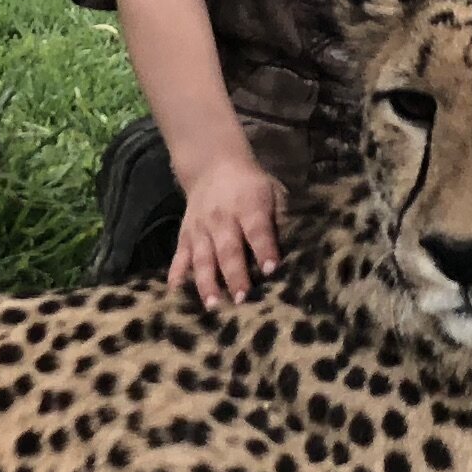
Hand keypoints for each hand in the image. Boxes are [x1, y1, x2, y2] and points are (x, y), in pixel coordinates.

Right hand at [168, 152, 284, 309]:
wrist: (213, 165)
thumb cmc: (252, 186)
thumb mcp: (273, 191)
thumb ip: (282, 217)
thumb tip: (296, 247)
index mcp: (248, 206)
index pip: (257, 230)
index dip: (264, 249)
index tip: (271, 270)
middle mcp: (222, 219)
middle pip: (228, 250)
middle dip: (235, 275)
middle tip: (242, 299)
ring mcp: (200, 229)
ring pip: (202, 258)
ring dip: (207, 283)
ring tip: (212, 305)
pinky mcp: (185, 236)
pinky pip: (179, 257)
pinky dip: (176, 276)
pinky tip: (175, 296)